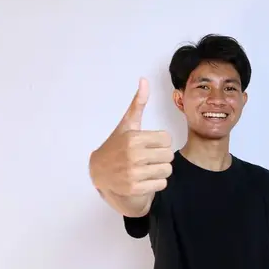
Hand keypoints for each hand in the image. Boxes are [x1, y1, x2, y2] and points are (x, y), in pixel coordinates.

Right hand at [90, 78, 173, 196]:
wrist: (99, 172)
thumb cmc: (117, 146)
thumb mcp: (127, 124)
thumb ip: (138, 103)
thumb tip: (144, 80)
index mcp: (133, 138)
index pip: (167, 139)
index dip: (161, 142)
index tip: (150, 144)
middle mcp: (133, 155)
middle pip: (169, 155)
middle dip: (162, 156)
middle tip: (149, 157)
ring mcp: (133, 173)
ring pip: (167, 170)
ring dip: (161, 170)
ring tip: (148, 168)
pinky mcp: (135, 188)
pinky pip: (161, 184)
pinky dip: (157, 183)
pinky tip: (145, 178)